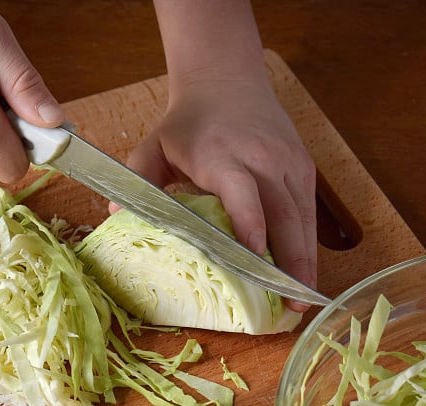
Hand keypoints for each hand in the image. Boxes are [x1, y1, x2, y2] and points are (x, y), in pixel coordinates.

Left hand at [122, 76, 316, 311]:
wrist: (226, 80)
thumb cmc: (187, 123)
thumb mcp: (154, 145)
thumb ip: (137, 179)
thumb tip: (117, 215)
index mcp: (221, 153)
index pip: (241, 191)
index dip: (250, 222)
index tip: (254, 257)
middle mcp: (261, 157)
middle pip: (282, 212)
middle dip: (289, 259)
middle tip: (290, 305)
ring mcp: (287, 161)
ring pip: (302, 215)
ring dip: (305, 258)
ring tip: (302, 299)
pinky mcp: (302, 166)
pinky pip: (308, 209)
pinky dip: (307, 241)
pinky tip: (302, 271)